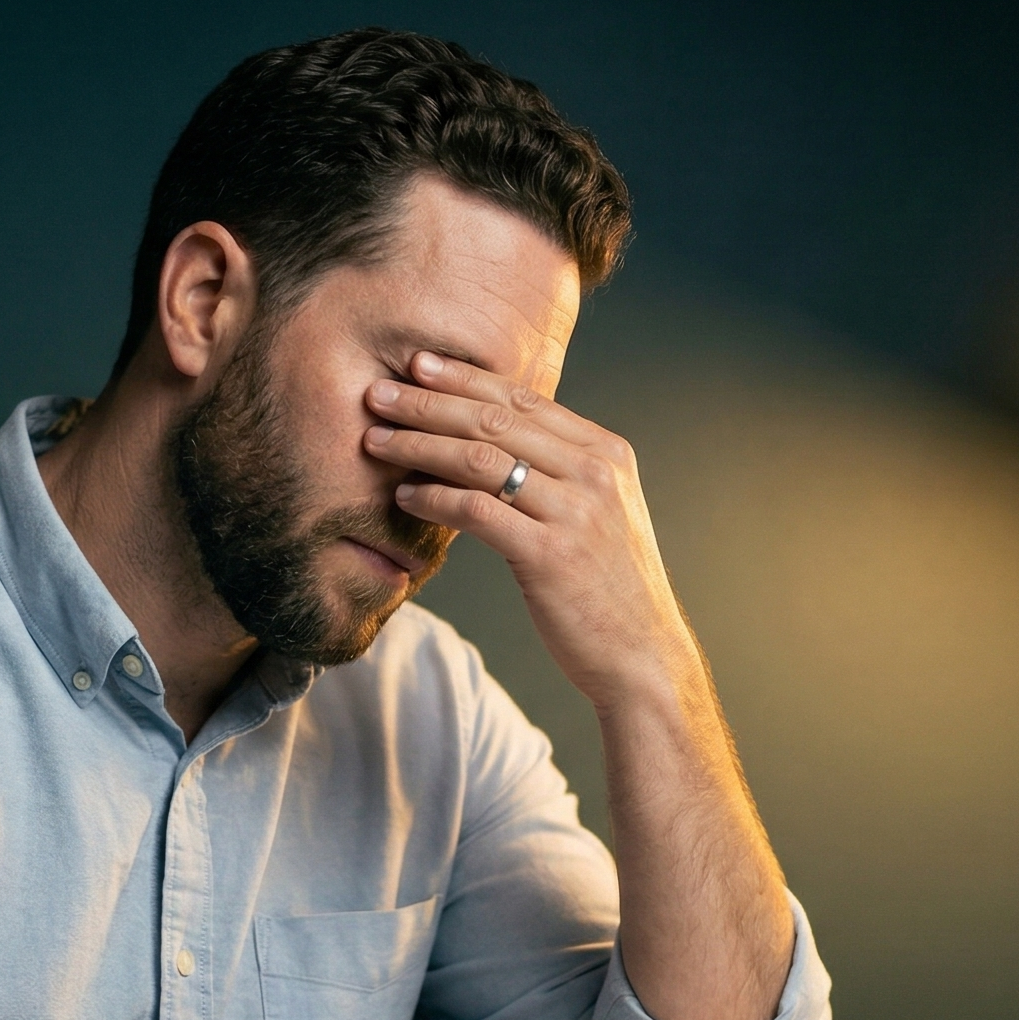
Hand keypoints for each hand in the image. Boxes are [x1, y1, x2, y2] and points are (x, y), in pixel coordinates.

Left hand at [364, 353, 698, 711]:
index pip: (524, 398)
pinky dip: (434, 498)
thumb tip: (499, 441)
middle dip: (429, 402)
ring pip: (480, 459)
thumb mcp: (599, 513)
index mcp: (606, 452)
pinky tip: (404, 494)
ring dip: (419, 445)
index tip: (419, 364)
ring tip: (376, 441)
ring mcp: (576, 512)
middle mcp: (594, 473)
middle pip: (496, 420)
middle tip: (379, 392)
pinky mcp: (551, 555)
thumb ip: (561, 472)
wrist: (643, 655)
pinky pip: (478, 511)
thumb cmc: (608, 588)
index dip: (466, 378)